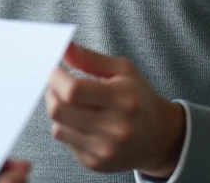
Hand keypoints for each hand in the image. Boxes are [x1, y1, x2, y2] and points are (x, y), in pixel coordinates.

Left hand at [45, 42, 184, 176]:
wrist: (158, 137)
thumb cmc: (138, 97)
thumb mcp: (122, 70)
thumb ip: (89, 57)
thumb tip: (63, 46)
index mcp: (123, 99)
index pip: (73, 90)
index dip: (55, 77)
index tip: (54, 69)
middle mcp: (116, 128)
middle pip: (58, 109)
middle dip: (52, 92)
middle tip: (59, 84)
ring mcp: (105, 149)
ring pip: (57, 127)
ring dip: (58, 111)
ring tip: (72, 103)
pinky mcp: (96, 164)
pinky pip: (65, 142)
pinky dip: (67, 128)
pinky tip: (81, 121)